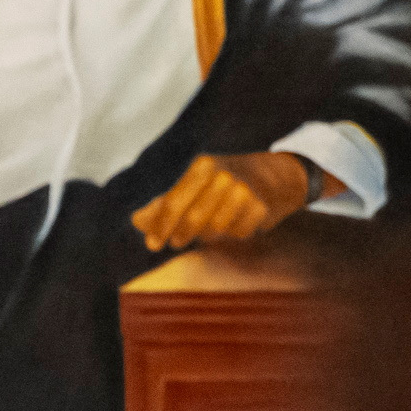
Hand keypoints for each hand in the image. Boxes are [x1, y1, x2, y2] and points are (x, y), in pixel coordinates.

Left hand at [129, 149, 325, 252]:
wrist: (274, 174)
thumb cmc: (223, 181)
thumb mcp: (194, 184)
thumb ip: (164, 202)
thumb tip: (136, 220)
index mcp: (203, 166)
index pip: (173, 202)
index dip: (161, 226)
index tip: (152, 245)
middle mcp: (224, 176)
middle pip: (193, 220)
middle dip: (181, 235)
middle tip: (177, 242)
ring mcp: (245, 191)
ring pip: (215, 231)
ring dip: (209, 235)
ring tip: (211, 226)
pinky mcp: (261, 207)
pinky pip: (236, 234)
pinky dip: (232, 234)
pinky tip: (236, 222)